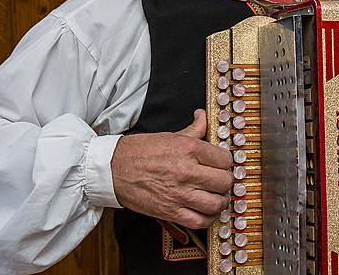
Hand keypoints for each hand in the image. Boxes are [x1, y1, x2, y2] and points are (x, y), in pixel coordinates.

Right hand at [111, 109, 232, 227]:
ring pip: (217, 203)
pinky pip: (200, 221)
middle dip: (225, 181)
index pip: (225, 159)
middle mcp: (187, 171)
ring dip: (220, 201)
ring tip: (216, 196)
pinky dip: (208, 218)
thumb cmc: (139, 152)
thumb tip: (203, 116)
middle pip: (225, 181)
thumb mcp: (170, 135)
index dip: (226, 162)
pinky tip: (207, 212)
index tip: (222, 164)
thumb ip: (193, 129)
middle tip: (220, 180)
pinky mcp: (170, 212)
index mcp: (189, 149)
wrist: (112, 169)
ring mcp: (179, 194)